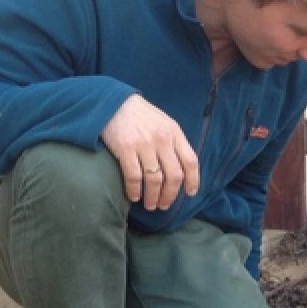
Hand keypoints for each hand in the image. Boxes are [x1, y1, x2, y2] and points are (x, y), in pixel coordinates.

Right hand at [101, 94, 199, 209]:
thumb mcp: (164, 123)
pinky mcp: (125, 148)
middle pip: (174, 175)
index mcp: (175, 133)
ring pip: (155, 179)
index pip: (190, 161)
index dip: (193, 180)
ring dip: (153, 197)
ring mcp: (144, 144)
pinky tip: (134, 197)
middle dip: (170, 195)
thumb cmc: (141, 116)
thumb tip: (182, 170)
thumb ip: (174, 143)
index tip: (190, 193)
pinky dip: (135, 190)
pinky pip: (134, 176)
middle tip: (164, 205)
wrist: (113, 102)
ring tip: (150, 205)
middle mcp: (162, 139)